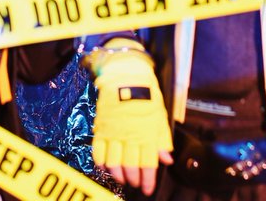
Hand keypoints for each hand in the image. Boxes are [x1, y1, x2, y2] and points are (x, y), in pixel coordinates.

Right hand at [87, 38, 173, 194]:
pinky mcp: (102, 129)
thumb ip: (162, 139)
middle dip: (134, 179)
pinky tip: (107, 168)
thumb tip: (167, 159)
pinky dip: (102, 163)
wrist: (126, 75)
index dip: (148, 180)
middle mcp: (130, 137)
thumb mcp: (160, 115)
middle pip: (131, 167)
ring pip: (114, 164)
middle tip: (136, 184)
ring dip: (119, 175)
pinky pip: (99, 152)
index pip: (148, 165)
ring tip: (123, 178)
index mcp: (147, 134)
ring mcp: (114, 134)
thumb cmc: (146, 94)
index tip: (148, 189)